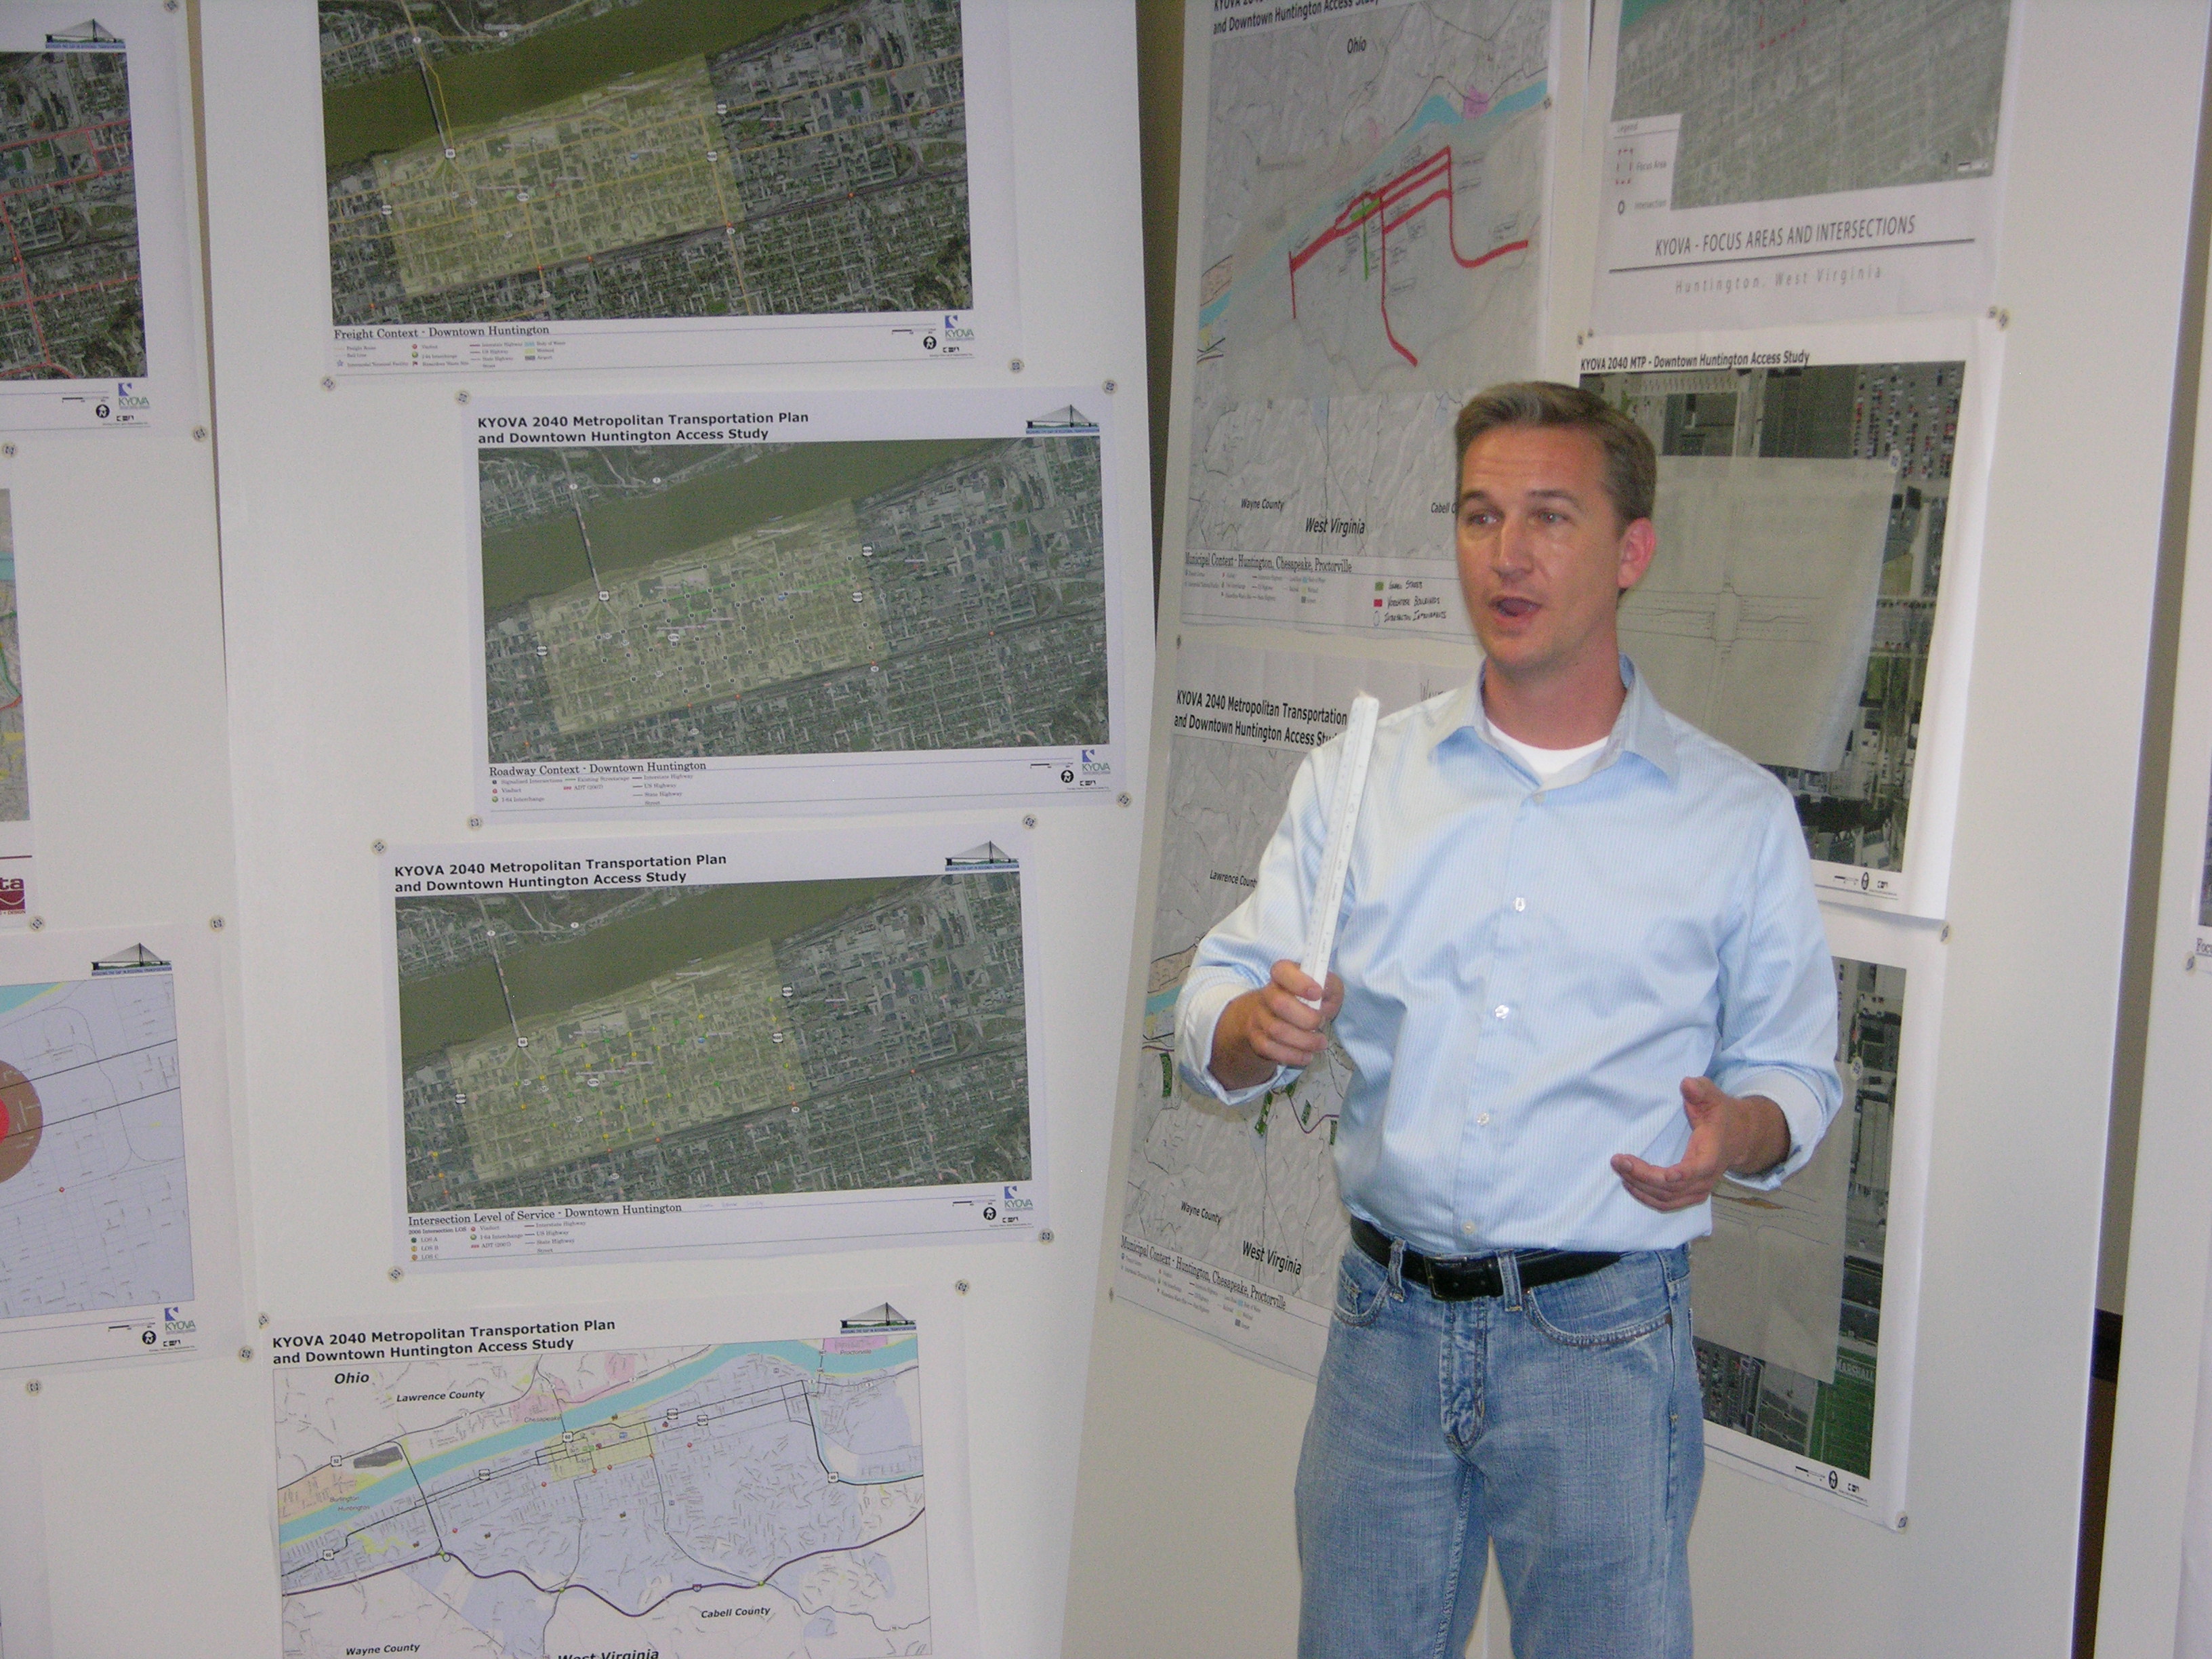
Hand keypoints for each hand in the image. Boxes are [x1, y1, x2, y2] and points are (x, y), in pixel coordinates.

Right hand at [1207, 960, 1344, 1091]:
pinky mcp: (1257, 1039)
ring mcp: (1258, 1017)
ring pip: (1276, 1030)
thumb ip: (1330, 987)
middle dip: (1306, 1018)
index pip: (1282, 971)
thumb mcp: (1324, 988)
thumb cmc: (1306, 999)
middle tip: (1321, 1023)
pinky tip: (1307, 1055)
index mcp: (1282, 975)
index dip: (1299, 982)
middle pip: (1279, 1003)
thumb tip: (1326, 995)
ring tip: (1320, 1043)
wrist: (1277, 1017)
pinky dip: (1292, 1055)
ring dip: (1304, 1040)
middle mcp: (1266, 994)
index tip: (1317, 993)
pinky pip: (1270, 1049)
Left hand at [1610, 1079, 1789, 1212]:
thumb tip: (1687, 1084)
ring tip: (1620, 1171)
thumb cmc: (1720, 1115)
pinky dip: (1647, 1198)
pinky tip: (1630, 1184)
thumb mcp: (1713, 1097)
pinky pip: (1667, 1204)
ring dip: (1641, 1189)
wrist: (1737, 1136)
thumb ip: (1700, 1090)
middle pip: (1673, 1188)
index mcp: (1712, 1155)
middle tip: (1618, 1161)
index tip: (1660, 1174)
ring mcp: (1699, 1189)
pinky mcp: (1691, 1194)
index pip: (1696, 1170)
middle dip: (1643, 1177)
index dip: (1679, 1175)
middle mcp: (1706, 1177)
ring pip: (1668, 1199)